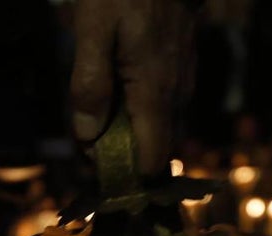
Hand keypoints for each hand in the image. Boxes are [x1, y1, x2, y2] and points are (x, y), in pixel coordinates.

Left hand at [70, 0, 198, 177]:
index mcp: (155, 93)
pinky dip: (142, 115)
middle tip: (88, 138)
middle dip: (125, 156)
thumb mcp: (92, 28)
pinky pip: (165, 110)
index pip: (153, 161)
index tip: (93, 161)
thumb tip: (87, 137)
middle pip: (157, 153)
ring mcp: (185, 84)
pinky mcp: (184, 72)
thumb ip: (90, 84)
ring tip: (100, 116)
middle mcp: (177, 96)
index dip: (125, 172)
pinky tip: (118, 94)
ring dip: (132, 135)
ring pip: (162, 132)